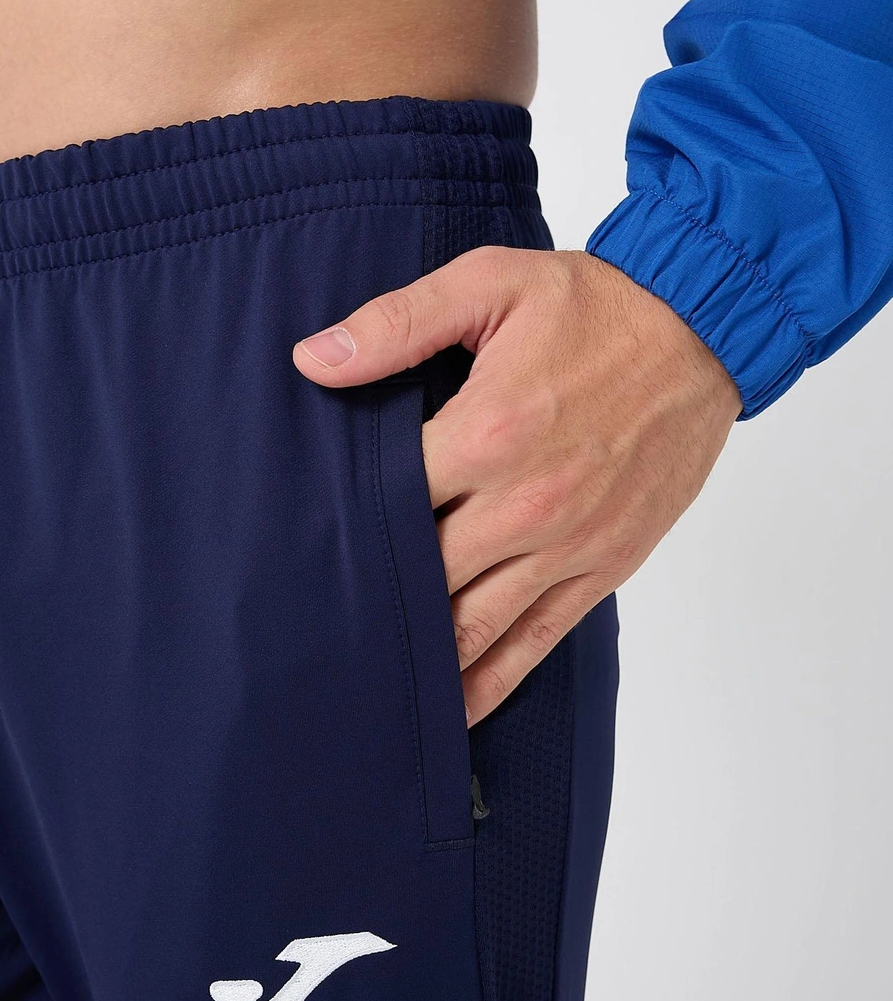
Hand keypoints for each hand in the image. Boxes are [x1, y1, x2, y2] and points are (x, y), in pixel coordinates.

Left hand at [292, 247, 742, 723]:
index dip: (337, 526)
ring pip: (471, 627)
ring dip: (418, 662)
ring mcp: (566, 545)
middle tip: (307, 630)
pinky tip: (450, 714)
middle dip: (366, 601)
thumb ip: (396, 325)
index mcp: (487, 434)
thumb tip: (314, 360)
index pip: (386, 503)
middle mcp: (524, 503)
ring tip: (362, 692)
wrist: (705, 328)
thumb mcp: (488, 286)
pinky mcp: (601, 567)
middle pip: (420, 575)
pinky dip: (489, 682)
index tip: (295, 548)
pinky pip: (535, 641)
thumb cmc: (594, 307)